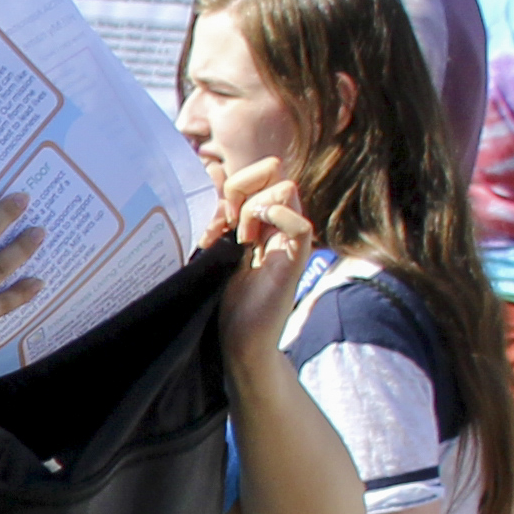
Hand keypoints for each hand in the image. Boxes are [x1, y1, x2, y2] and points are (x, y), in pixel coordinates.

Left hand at [212, 155, 314, 343]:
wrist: (242, 341)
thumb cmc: (229, 301)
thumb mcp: (219, 250)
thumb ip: (221, 219)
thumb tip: (213, 176)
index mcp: (264, 221)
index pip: (263, 173)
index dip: (236, 184)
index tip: (216, 216)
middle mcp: (281, 225)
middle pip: (275, 173)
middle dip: (242, 189)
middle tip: (225, 224)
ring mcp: (290, 242)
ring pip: (286, 189)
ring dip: (253, 208)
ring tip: (241, 240)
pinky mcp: (294, 263)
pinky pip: (300, 225)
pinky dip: (278, 219)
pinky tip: (253, 240)